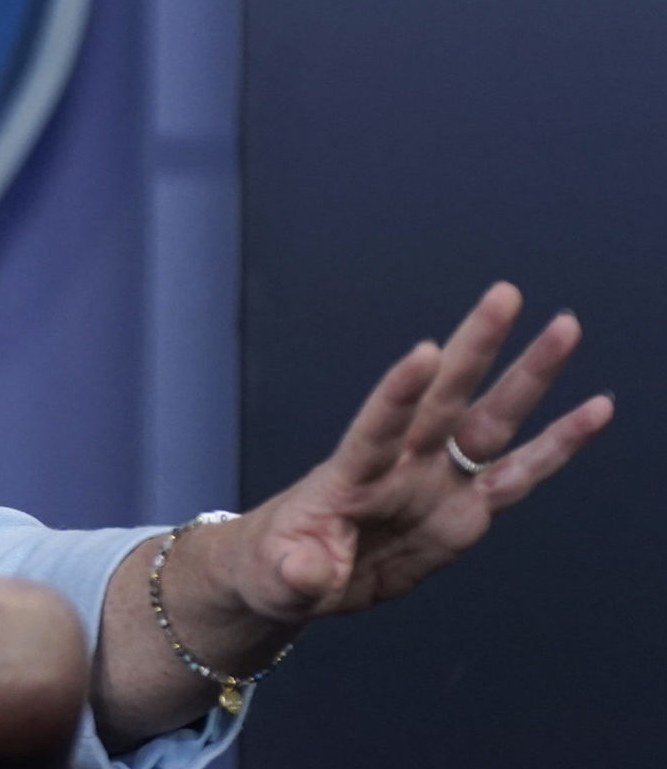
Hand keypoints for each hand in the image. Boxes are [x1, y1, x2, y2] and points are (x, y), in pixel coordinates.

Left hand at [227, 283, 614, 625]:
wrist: (298, 576)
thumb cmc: (277, 566)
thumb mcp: (276, 576)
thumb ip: (295, 571)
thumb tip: (308, 571)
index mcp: (350, 476)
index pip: (376, 427)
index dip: (399, 392)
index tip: (424, 351)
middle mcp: (401, 464)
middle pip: (443, 397)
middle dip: (474, 349)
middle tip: (504, 294)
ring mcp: (437, 480)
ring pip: (490, 419)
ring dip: (528, 376)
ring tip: (564, 328)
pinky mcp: (466, 508)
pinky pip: (520, 473)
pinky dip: (557, 444)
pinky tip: (594, 409)